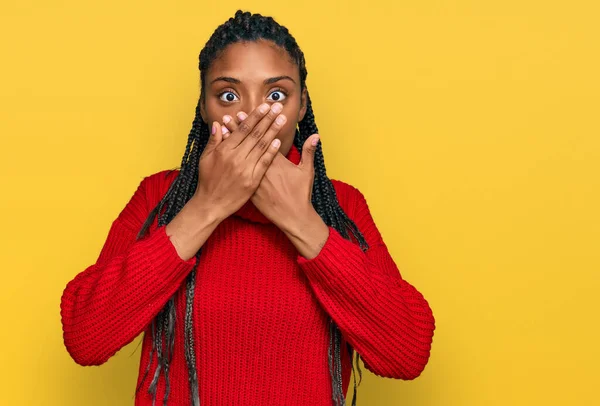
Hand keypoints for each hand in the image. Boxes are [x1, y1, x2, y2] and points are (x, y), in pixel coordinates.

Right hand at [193, 102, 286, 220]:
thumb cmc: (207, 181)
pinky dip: (271, 152)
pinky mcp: (252, 181)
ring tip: (282, 119)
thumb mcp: (206, 158)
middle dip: (268, 119)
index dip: (255, 116)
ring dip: (273, 131)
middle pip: (255, 134)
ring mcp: (245, 169)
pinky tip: (279, 141)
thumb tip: (219, 124)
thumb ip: (214, 140)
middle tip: (278, 107)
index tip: (265, 106)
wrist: (211, 205)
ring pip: (261, 146)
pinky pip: (264, 163)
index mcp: (224, 150)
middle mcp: (235, 158)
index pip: (243, 128)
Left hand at [220, 110, 320, 233]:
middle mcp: (263, 168)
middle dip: (240, 128)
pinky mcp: (249, 188)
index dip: (255, 126)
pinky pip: (236, 171)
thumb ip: (309, 152)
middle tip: (232, 115)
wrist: (292, 217)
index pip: (263, 138)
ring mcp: (255, 179)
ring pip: (241, 156)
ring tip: (224, 128)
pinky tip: (222, 151)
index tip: (248, 114)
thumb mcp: (307, 172)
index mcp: (277, 162)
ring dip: (232, 141)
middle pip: (249, 145)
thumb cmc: (301, 194)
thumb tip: (316, 135)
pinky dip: (229, 160)